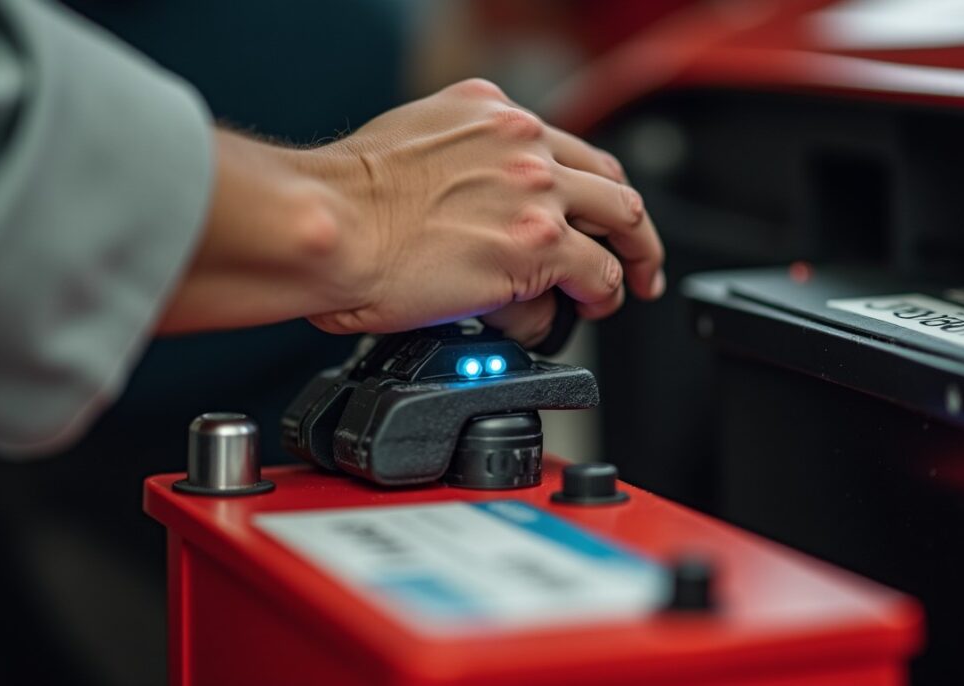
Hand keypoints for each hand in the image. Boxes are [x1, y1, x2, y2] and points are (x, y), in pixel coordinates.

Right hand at [157, 79, 664, 343]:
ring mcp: (536, 191)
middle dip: (630, 221)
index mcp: (487, 110)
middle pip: (608, 178)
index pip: (564, 145)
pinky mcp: (539, 245)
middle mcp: (521, 141)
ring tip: (621, 292)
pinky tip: (587, 311)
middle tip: (636, 252)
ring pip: (620, 222)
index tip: (591, 209)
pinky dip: (597, 300)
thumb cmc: (340, 199)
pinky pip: (594, 276)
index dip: (588, 184)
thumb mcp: (406, 144)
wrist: (327, 226)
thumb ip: (454, 163)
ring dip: (629, 261)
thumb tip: (466, 206)